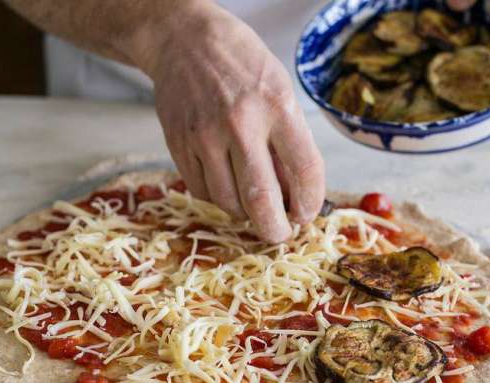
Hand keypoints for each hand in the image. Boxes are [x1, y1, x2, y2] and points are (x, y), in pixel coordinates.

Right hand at [148, 2, 324, 242]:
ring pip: (228, 202)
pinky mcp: (179, 145)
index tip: (306, 214)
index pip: (304, 169)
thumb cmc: (242, 67)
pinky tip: (227, 187)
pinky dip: (219, 199)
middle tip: (280, 234)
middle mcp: (240, 123)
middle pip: (261, 199)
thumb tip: (295, 197)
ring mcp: (204, 136)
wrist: (184, 41)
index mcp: (276, 106)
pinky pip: (202, 191)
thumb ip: (289, 142)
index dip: (310, 202)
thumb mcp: (280, 92)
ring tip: (253, 208)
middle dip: (275, 229)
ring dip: (245, 215)